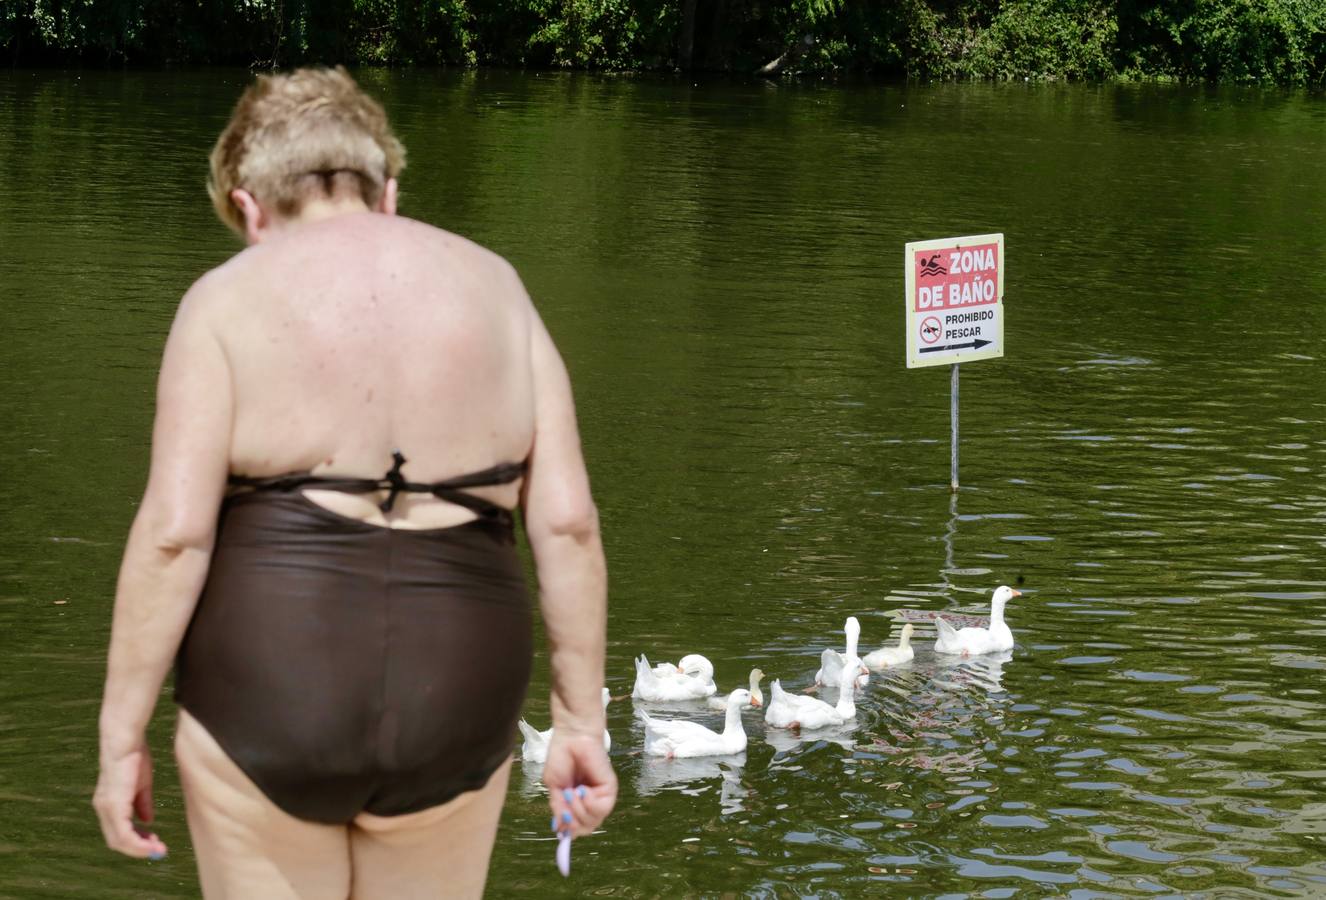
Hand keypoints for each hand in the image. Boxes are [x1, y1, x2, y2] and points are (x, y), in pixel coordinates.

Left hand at [93, 741, 167, 858]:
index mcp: (108, 803)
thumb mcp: (141, 784)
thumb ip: (142, 804)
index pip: (118, 830)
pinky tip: (151, 843)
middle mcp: (103, 809)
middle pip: (117, 840)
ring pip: (119, 841)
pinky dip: (137, 843)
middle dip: (138, 848)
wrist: (125, 742)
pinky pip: (124, 834)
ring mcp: (107, 809)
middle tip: (158, 850)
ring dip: (139, 849)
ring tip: (157, 850)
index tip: (154, 841)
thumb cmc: (133, 757)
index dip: (135, 839)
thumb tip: (147, 821)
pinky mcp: (114, 806)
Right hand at [542, 731, 615, 838]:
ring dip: (579, 810)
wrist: (570, 739)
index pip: (577, 828)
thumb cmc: (561, 758)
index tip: (558, 826)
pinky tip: (582, 791)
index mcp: (577, 803)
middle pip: (586, 828)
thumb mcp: (554, 787)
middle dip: (572, 821)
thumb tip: (560, 830)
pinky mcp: (610, 789)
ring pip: (593, 821)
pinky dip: (589, 804)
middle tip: (565, 804)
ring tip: (572, 793)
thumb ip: (559, 808)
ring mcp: (601, 796)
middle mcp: (590, 802)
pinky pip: (602, 809)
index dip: (568, 830)